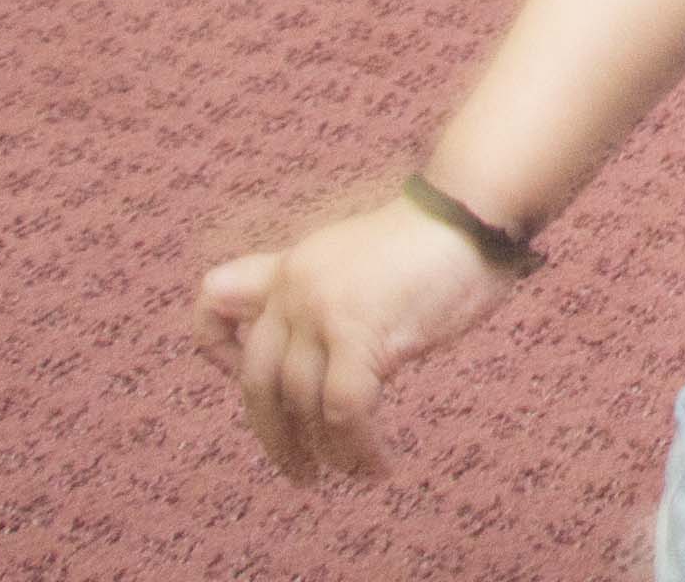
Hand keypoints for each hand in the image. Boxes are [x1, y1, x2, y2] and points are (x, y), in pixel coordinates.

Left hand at [196, 196, 509, 482]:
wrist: (472, 213)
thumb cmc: (431, 244)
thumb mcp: (357, 264)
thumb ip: (326, 303)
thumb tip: (318, 370)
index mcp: (291, 267)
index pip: (212, 300)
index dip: (218, 349)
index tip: (253, 384)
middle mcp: (294, 287)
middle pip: (257, 380)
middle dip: (275, 438)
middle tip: (300, 471)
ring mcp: (322, 309)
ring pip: (301, 405)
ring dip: (327, 452)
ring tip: (355, 471)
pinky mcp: (359, 331)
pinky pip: (344, 410)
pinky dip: (359, 448)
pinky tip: (379, 464)